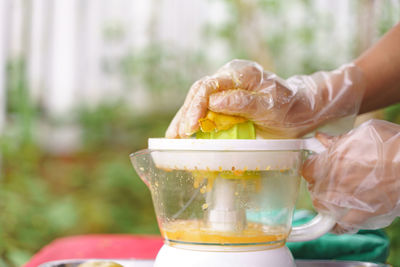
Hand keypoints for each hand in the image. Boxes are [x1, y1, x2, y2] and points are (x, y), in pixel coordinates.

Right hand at [166, 59, 364, 137]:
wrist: (301, 111)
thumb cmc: (290, 107)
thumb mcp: (272, 105)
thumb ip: (245, 102)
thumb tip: (215, 102)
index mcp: (240, 73)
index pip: (209, 86)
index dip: (196, 106)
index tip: (191, 127)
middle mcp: (229, 79)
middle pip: (198, 94)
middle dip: (185, 116)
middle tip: (176, 137)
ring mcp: (225, 91)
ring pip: (197, 103)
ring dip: (184, 121)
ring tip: (172, 139)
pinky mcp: (224, 105)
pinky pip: (205, 113)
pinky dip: (193, 125)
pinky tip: (183, 137)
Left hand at [302, 119, 399, 233]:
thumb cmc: (393, 145)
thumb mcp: (364, 133)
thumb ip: (339, 139)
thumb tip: (321, 138)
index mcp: (334, 159)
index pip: (307, 168)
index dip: (310, 167)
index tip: (315, 167)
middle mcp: (336, 180)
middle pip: (313, 187)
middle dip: (317, 183)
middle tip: (326, 180)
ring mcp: (348, 198)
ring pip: (322, 205)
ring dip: (323, 202)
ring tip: (330, 198)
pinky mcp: (363, 213)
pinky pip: (343, 225)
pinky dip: (337, 225)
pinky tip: (335, 225)